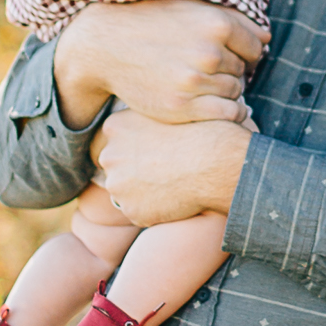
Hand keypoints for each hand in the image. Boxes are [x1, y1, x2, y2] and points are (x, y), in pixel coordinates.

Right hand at [51, 0, 265, 130]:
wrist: (105, 45)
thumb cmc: (152, 23)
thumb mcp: (191, 9)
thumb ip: (232, 20)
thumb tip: (266, 38)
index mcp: (216, 23)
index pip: (256, 47)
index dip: (245, 53)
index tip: (229, 56)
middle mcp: (208, 52)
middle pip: (243, 70)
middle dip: (229, 71)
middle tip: (204, 69)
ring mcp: (194, 82)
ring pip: (235, 92)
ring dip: (225, 91)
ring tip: (200, 84)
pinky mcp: (182, 107)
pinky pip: (227, 114)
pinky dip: (228, 113)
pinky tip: (210, 104)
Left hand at [95, 102, 253, 228]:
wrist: (217, 162)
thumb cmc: (202, 132)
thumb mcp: (168, 113)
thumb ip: (144, 120)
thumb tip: (142, 129)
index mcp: (115, 127)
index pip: (108, 142)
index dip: (130, 150)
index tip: (149, 154)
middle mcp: (110, 156)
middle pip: (115, 169)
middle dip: (133, 173)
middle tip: (163, 171)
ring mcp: (118, 185)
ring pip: (126, 193)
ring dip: (143, 193)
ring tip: (172, 184)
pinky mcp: (132, 210)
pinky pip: (140, 213)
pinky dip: (155, 210)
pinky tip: (175, 199)